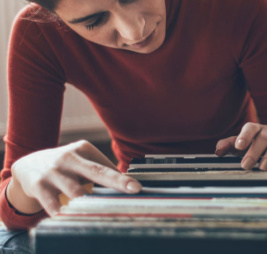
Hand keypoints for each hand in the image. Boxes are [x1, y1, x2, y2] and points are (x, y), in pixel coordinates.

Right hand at [7, 140, 141, 215]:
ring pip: (76, 192)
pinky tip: (72, 220)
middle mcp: (69, 157)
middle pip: (97, 172)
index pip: (106, 166)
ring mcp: (53, 171)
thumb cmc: (65, 166)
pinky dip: (64, 213)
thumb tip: (128, 185)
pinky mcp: (39, 185)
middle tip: (134, 189)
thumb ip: (100, 171)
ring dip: (90, 204)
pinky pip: (54, 204)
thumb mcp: (80, 161)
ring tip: (104, 213)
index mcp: (84, 148)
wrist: (27, 165)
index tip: (138, 188)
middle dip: (117, 181)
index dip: (122, 179)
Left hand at [215, 123, 266, 170]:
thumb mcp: (242, 143)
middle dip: (254, 152)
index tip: (238, 146)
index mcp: (255, 128)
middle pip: (262, 138)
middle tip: (245, 165)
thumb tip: (217, 151)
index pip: (250, 128)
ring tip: (263, 168)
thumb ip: (229, 145)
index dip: (244, 136)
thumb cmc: (256, 143)